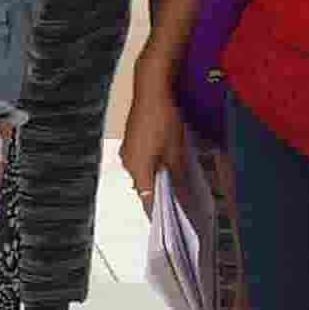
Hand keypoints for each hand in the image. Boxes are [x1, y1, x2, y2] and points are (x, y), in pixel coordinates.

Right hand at [117, 71, 180, 213]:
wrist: (151, 90)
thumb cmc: (163, 119)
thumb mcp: (176, 150)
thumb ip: (176, 175)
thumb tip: (182, 195)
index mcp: (138, 168)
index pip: (147, 199)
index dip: (159, 211)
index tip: (173, 219)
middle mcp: (128, 162)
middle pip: (143, 187)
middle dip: (160, 194)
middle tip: (180, 201)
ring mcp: (127, 151)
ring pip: (142, 173)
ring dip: (156, 179)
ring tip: (176, 182)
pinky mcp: (130, 141)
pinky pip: (139, 161)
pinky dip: (152, 166)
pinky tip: (165, 163)